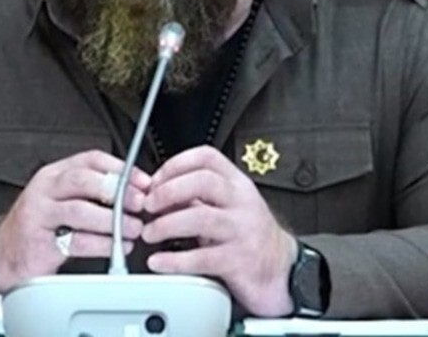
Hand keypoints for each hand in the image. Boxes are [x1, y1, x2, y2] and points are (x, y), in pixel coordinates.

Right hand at [0, 150, 150, 291]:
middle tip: (139, 203)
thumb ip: (94, 192)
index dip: (121, 169)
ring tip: (133, 229)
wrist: (6, 255)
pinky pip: (76, 241)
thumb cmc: (40, 227)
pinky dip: (102, 244)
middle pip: (83, 179)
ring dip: (114, 221)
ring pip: (80, 210)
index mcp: (54, 174)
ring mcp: (39, 215)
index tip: (143, 182)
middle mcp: (45, 190)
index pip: (91, 159)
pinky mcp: (39, 243)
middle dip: (118, 191)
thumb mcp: (63, 200)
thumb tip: (136, 192)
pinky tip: (116, 247)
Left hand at [142, 145, 297, 316]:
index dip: (176, 164)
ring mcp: (242, 230)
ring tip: (149, 233)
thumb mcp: (227, 207)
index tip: (155, 179)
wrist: (280, 268)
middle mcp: (242, 203)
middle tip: (148, 205)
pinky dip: (174, 261)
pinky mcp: (239, 260)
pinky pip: (202, 258)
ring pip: (200, 218)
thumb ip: (197, 197)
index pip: (207, 158)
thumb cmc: (248, 235)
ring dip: (166, 225)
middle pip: (203, 182)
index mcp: (237, 184)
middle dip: (168, 191)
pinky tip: (159, 261)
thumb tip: (155, 192)